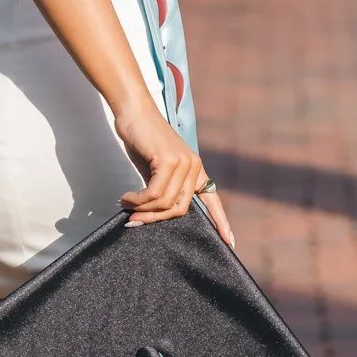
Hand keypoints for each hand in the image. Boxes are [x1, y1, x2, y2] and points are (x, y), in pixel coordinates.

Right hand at [113, 98, 235, 247]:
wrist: (134, 112)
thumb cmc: (143, 140)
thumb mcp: (156, 169)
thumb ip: (162, 188)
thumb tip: (155, 214)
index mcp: (196, 171)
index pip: (212, 200)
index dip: (221, 222)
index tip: (231, 243)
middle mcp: (194, 167)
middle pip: (179, 209)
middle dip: (155, 219)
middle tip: (134, 221)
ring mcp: (184, 163)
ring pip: (165, 203)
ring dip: (142, 209)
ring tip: (126, 206)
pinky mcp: (169, 160)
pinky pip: (154, 193)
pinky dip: (137, 200)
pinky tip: (126, 198)